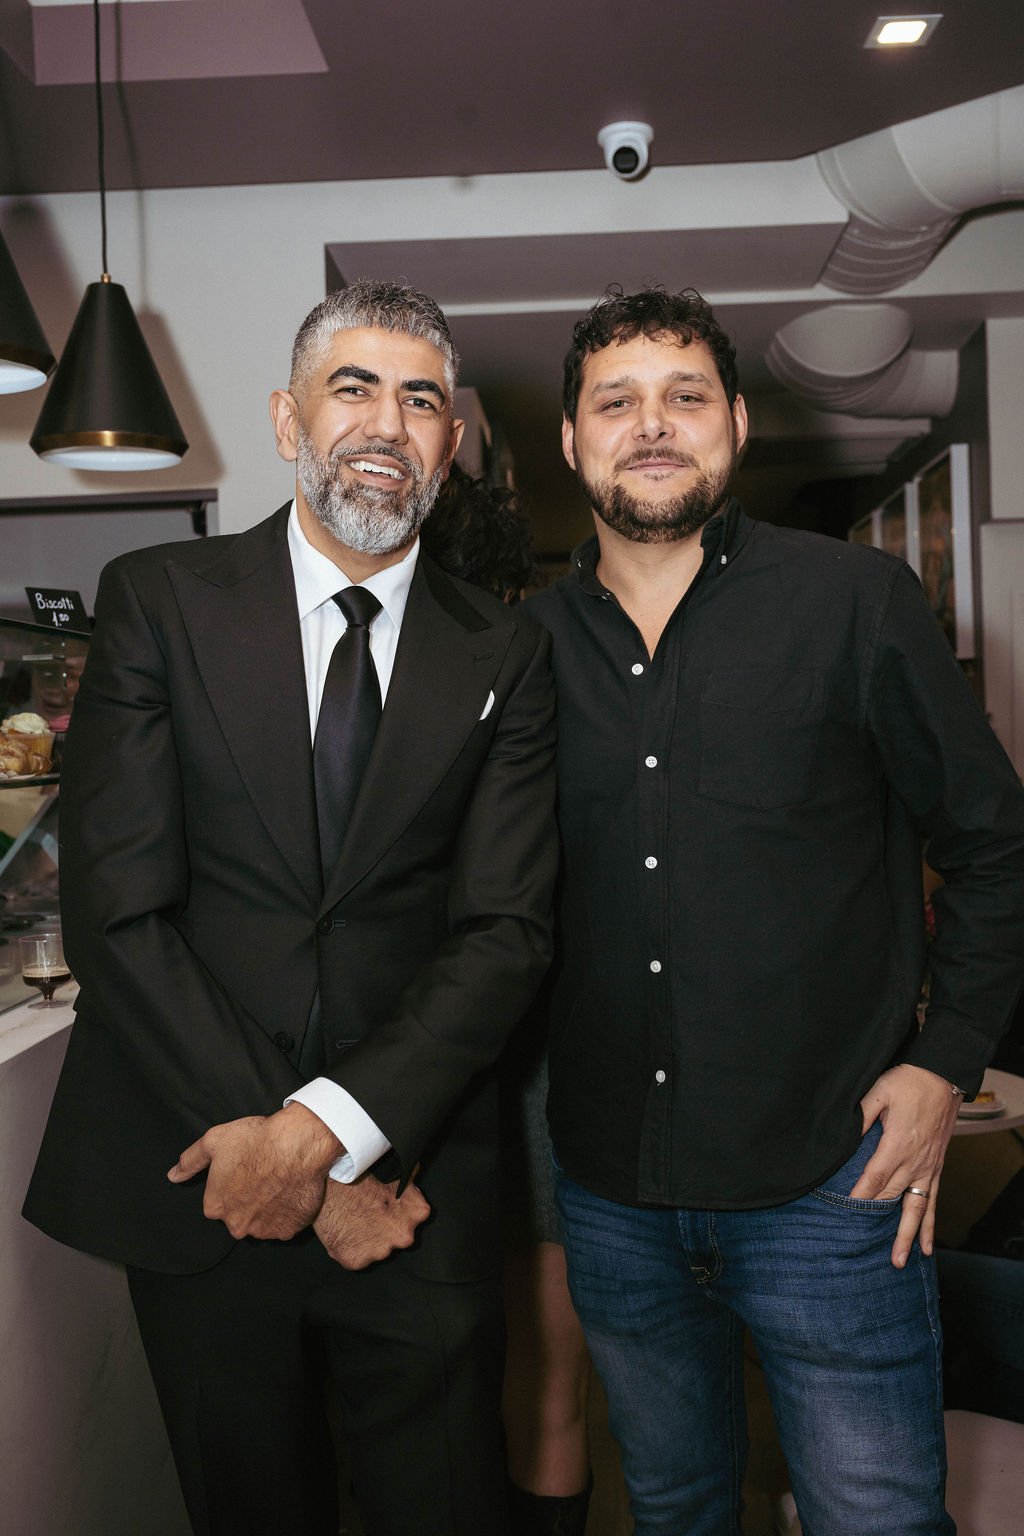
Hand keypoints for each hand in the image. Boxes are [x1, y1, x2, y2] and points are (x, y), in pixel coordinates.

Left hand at [167, 1103, 341, 1239]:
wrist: (297, 1145)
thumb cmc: (255, 1140)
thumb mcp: (214, 1141)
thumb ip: (191, 1161)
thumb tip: (174, 1175)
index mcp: (216, 1206)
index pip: (218, 1201)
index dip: (232, 1184)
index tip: (244, 1169)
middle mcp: (237, 1225)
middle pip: (240, 1215)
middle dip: (249, 1200)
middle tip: (262, 1175)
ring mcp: (264, 1230)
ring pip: (263, 1222)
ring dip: (269, 1208)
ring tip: (279, 1182)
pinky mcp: (289, 1230)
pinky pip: (286, 1225)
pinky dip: (288, 1213)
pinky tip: (291, 1191)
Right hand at [314, 1175, 430, 1269]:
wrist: (326, 1187)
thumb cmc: (357, 1180)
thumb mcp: (391, 1176)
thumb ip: (408, 1185)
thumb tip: (415, 1172)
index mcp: (416, 1214)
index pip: (417, 1218)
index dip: (401, 1213)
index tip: (390, 1207)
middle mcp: (403, 1237)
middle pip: (398, 1238)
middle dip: (387, 1230)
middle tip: (369, 1214)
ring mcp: (381, 1252)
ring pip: (378, 1251)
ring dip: (369, 1241)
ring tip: (356, 1221)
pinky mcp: (357, 1261)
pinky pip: (358, 1259)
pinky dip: (351, 1249)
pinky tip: (346, 1231)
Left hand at [850, 1063, 961, 1268]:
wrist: (943, 1076)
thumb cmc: (909, 1081)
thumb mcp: (879, 1091)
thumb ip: (861, 1115)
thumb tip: (844, 1136)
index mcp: (897, 1144)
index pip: (874, 1179)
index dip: (859, 1197)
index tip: (845, 1214)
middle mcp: (914, 1162)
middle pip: (891, 1198)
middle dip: (876, 1223)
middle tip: (861, 1249)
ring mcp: (927, 1168)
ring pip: (916, 1209)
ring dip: (907, 1236)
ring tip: (899, 1261)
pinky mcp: (936, 1167)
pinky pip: (933, 1201)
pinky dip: (929, 1225)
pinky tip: (927, 1245)